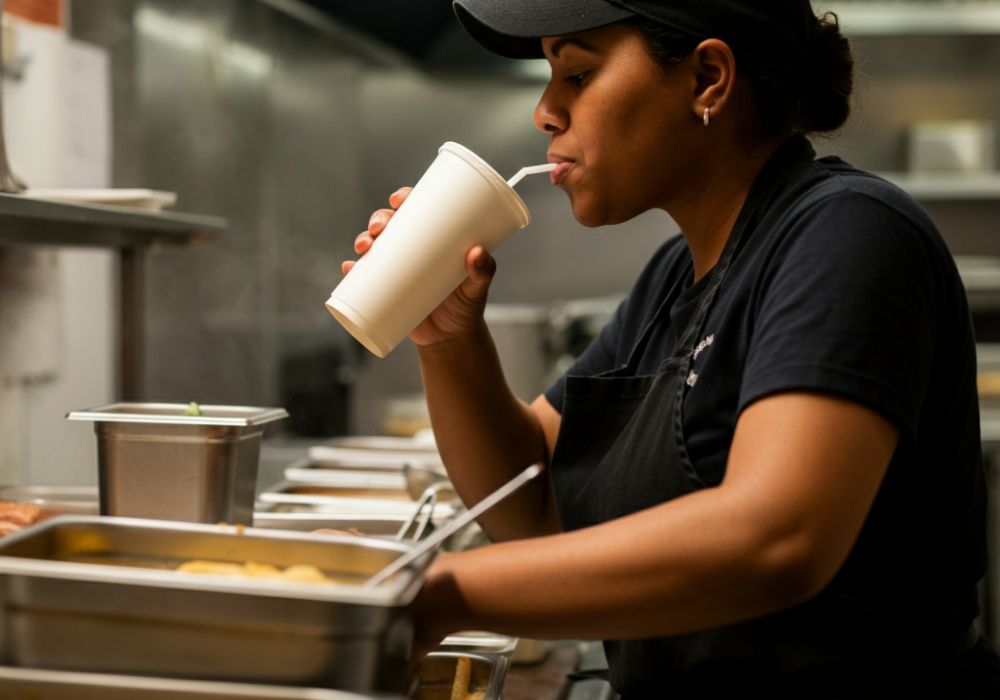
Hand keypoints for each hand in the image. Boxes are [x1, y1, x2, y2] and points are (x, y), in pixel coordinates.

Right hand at [342, 188, 496, 347]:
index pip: (417, 210)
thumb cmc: (466, 308)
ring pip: (374, 246)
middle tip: (379, 228)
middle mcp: (412, 250)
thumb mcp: (477, 289)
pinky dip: (353, 270)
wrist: (451, 340)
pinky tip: (348, 268)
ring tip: (364, 247)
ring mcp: (396, 270)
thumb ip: (483, 272)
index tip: (399, 200)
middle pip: (390, 224)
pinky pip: (363, 277)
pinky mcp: (385, 290)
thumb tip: (477, 253)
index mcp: (433, 240)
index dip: (404, 198)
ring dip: (363, 240)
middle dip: (378, 219)